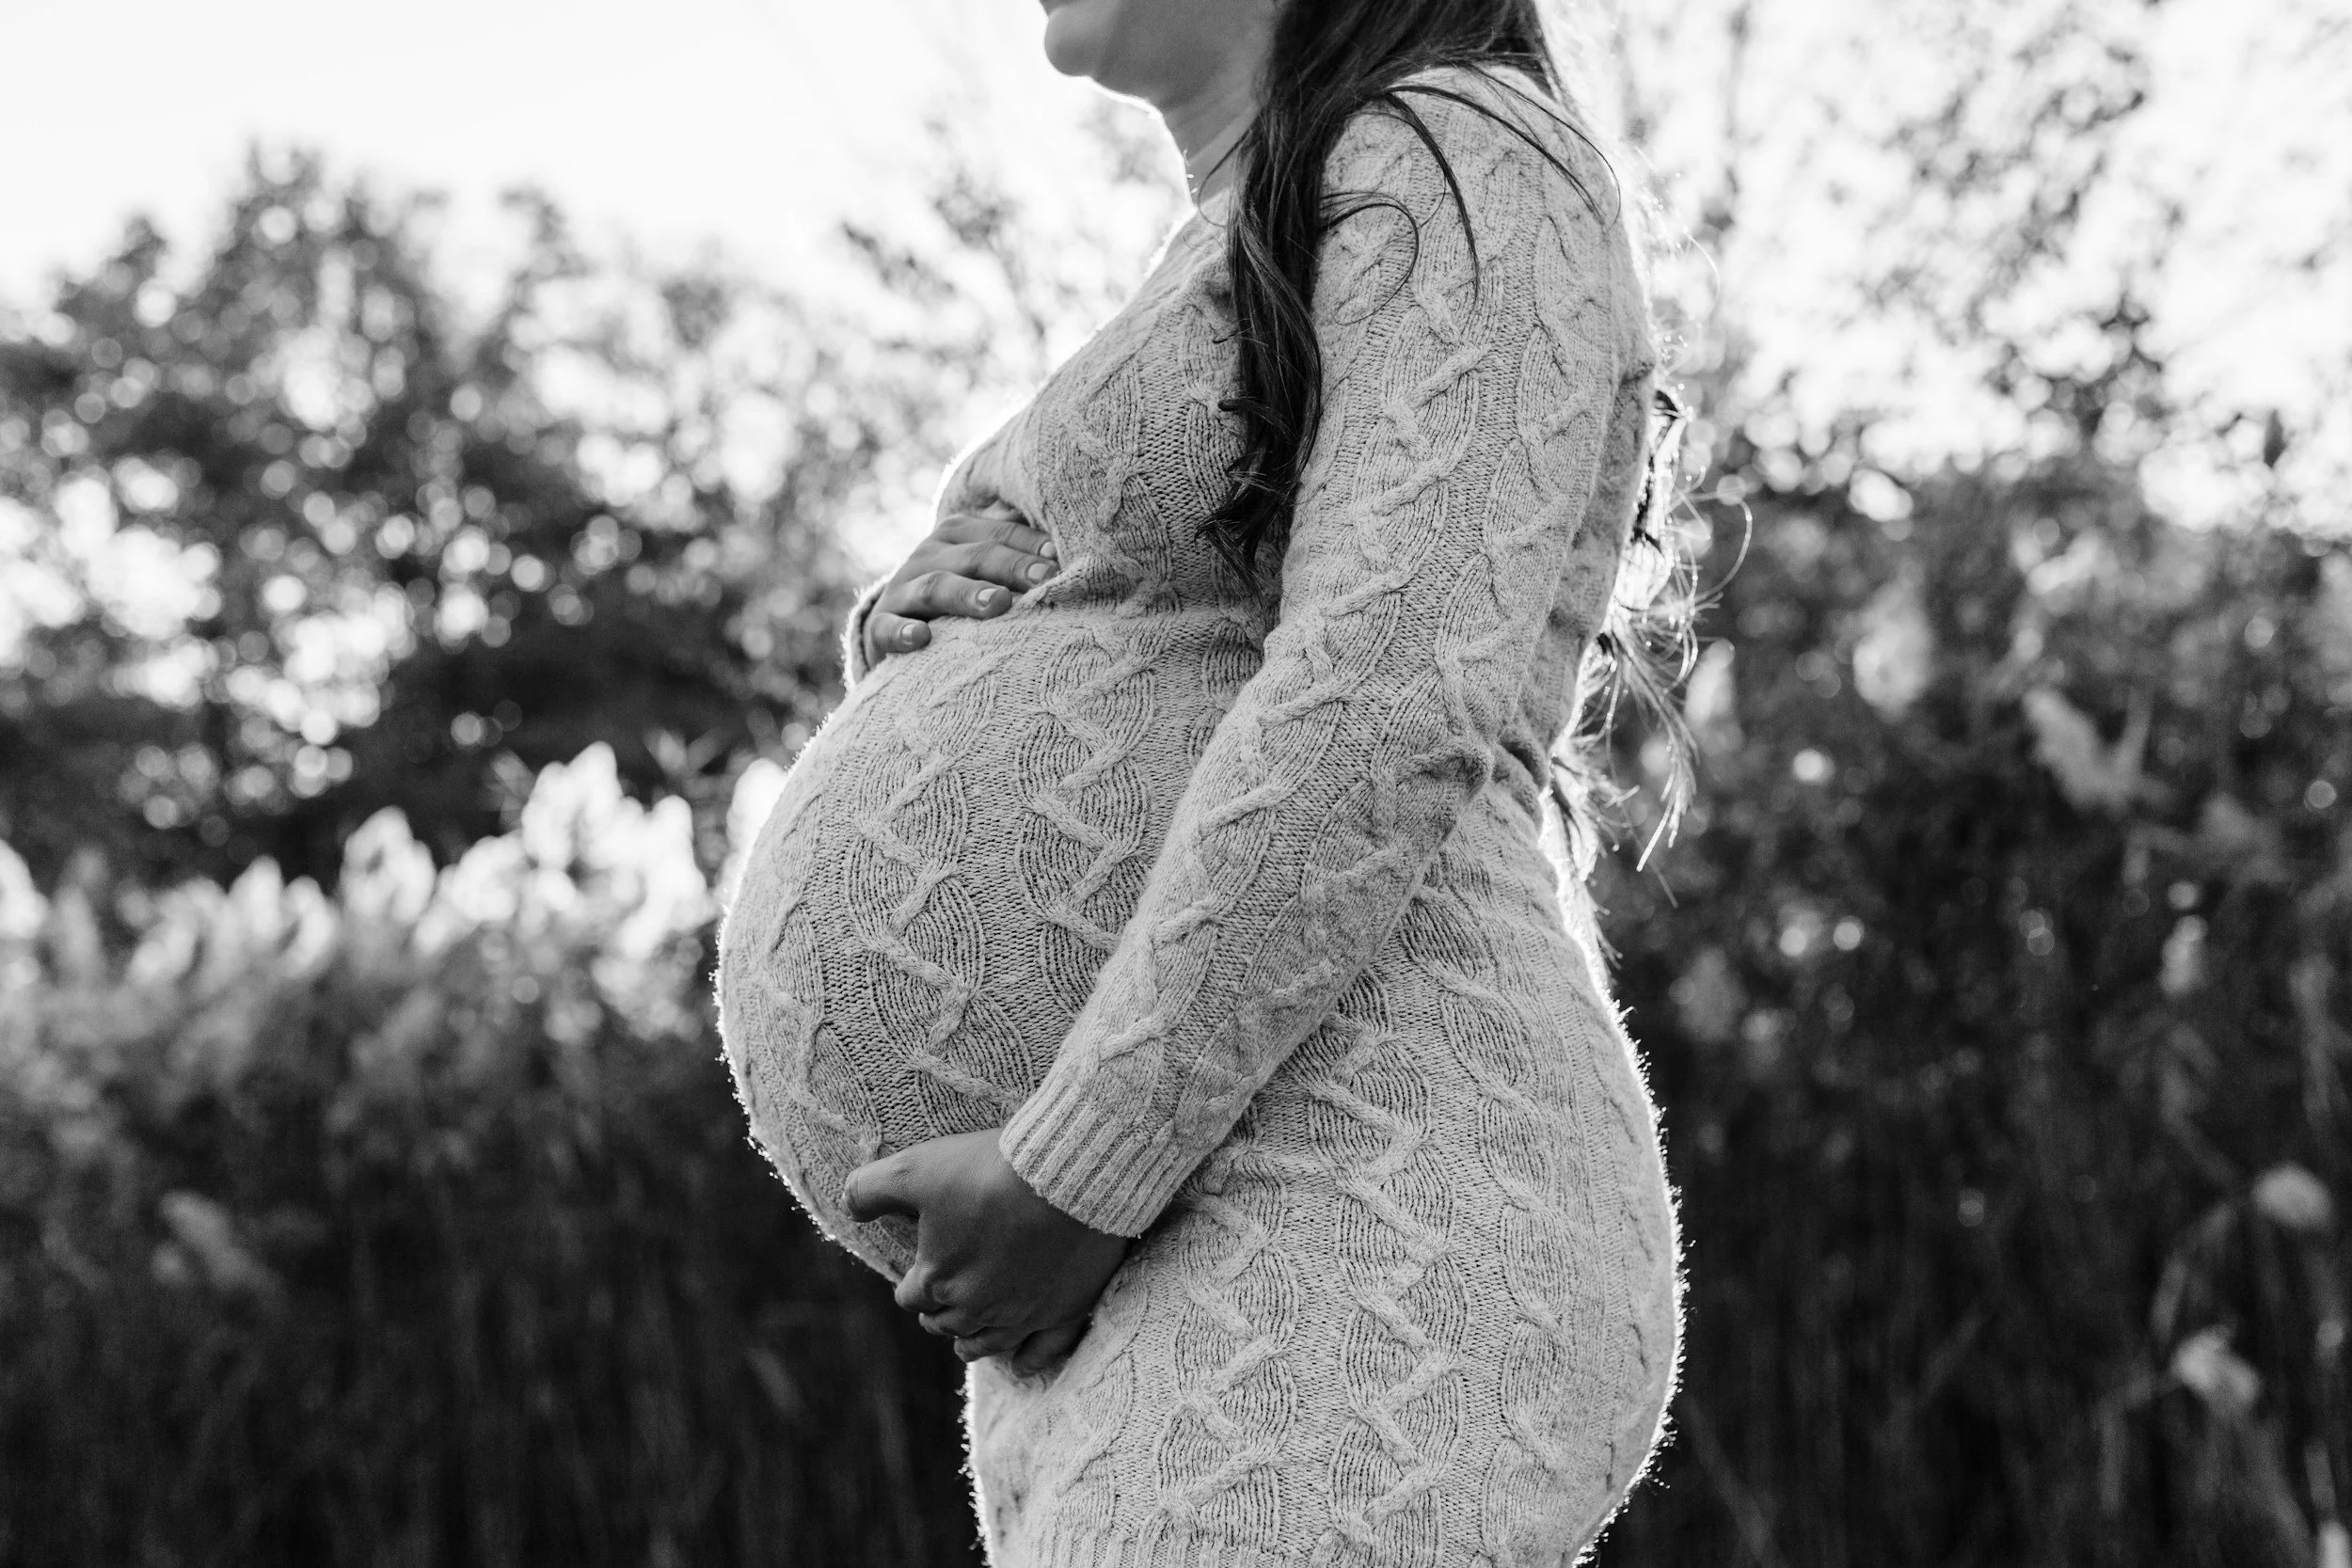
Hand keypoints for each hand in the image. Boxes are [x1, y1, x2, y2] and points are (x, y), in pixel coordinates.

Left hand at [843, 1129, 1129, 1374]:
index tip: (925, 1264)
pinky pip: (1043, 1352)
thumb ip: (871, 1188)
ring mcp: (1022, 1315)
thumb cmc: (988, 1169)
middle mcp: (976, 1309)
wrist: (1068, 1173)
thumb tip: (847, 1207)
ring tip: (969, 1331)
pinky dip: (1027, 1360)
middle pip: (945, 1324)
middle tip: (948, 1290)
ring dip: (973, 1338)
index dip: (915, 1282)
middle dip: (942, 1309)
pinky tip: (1020, 1365)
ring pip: (986, 1345)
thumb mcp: (916, 1169)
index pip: (910, 1297)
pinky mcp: (1065, 1311)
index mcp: (936, 1281)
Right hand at [863, 500, 1059, 668]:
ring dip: (967, 594)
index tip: (1061, 560)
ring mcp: (903, 590)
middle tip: (1043, 582)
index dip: (1030, 544)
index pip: (999, 533)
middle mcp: (929, 555)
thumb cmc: (960, 593)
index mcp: (958, 534)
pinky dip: (903, 633)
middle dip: (1010, 567)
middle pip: (974, 556)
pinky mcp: (880, 627)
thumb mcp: (982, 567)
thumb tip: (1067, 540)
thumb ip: (1015, 550)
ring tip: (997, 605)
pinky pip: (889, 629)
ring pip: (936, 587)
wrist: (896, 626)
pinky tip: (922, 639)